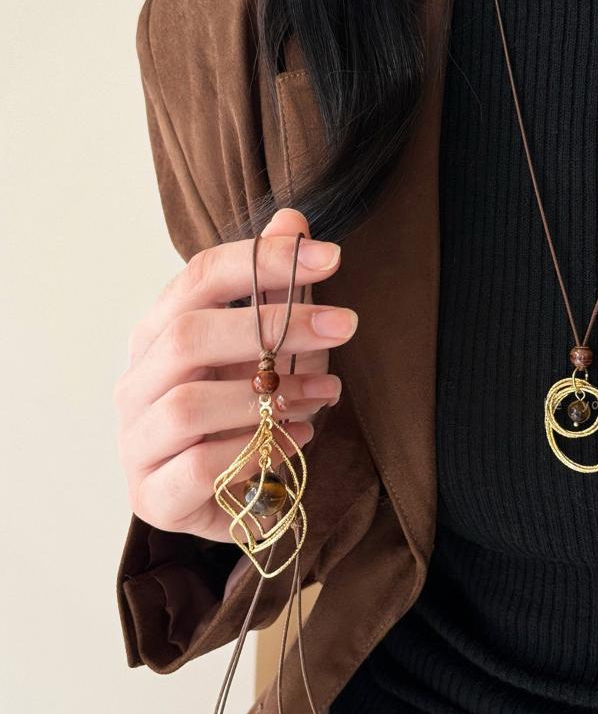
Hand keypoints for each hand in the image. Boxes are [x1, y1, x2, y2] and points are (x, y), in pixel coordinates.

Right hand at [114, 208, 356, 541]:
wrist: (216, 494)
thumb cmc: (235, 411)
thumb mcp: (261, 347)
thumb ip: (269, 288)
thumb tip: (292, 219)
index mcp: (157, 333)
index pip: (199, 278)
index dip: (263, 261)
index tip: (331, 256)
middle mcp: (137, 381)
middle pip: (190, 336)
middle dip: (275, 327)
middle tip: (344, 324)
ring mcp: (138, 440)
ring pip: (190, 403)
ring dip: (270, 395)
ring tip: (327, 393)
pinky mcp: (154, 493)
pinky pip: (202, 466)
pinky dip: (261, 448)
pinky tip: (300, 436)